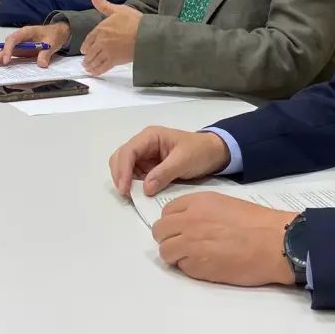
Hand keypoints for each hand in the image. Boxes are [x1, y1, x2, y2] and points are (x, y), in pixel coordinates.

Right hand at [0, 23, 70, 67]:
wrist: (57, 32)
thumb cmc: (54, 35)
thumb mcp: (52, 43)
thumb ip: (46, 53)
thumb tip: (42, 64)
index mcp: (26, 32)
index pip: (13, 40)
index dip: (9, 50)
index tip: (6, 60)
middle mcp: (19, 37)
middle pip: (5, 46)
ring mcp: (18, 43)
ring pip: (3, 49)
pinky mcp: (19, 49)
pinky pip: (7, 53)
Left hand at [80, 0, 140, 75]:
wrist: (145, 35)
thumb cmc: (134, 21)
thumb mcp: (119, 10)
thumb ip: (104, 5)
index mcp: (101, 29)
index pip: (89, 39)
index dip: (85, 46)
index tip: (84, 50)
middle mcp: (101, 41)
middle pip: (91, 52)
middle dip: (87, 58)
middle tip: (85, 62)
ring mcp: (107, 52)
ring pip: (95, 60)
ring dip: (90, 65)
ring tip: (88, 68)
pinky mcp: (114, 60)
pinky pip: (103, 67)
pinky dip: (97, 71)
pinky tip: (95, 72)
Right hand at [108, 126, 229, 196]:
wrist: (214, 154)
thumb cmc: (199, 151)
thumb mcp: (183, 160)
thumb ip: (164, 173)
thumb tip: (145, 189)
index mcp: (150, 136)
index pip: (128, 151)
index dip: (123, 170)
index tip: (125, 189)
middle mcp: (144, 145)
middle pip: (120, 158)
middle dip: (120, 175)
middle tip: (126, 195)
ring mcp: (145, 157)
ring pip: (125, 168)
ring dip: (125, 181)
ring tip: (132, 196)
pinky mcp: (149, 168)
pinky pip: (135, 177)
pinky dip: (133, 186)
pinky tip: (138, 195)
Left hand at [153, 192, 295, 287]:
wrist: (274, 242)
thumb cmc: (257, 223)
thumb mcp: (225, 204)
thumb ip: (201, 211)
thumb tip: (187, 223)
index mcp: (197, 202)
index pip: (167, 212)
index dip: (174, 223)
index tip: (183, 230)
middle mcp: (189, 220)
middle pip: (160, 231)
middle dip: (169, 239)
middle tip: (185, 246)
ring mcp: (190, 243)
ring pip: (165, 251)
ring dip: (177, 256)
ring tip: (197, 258)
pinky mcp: (196, 266)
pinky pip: (181, 267)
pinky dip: (191, 268)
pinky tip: (209, 265)